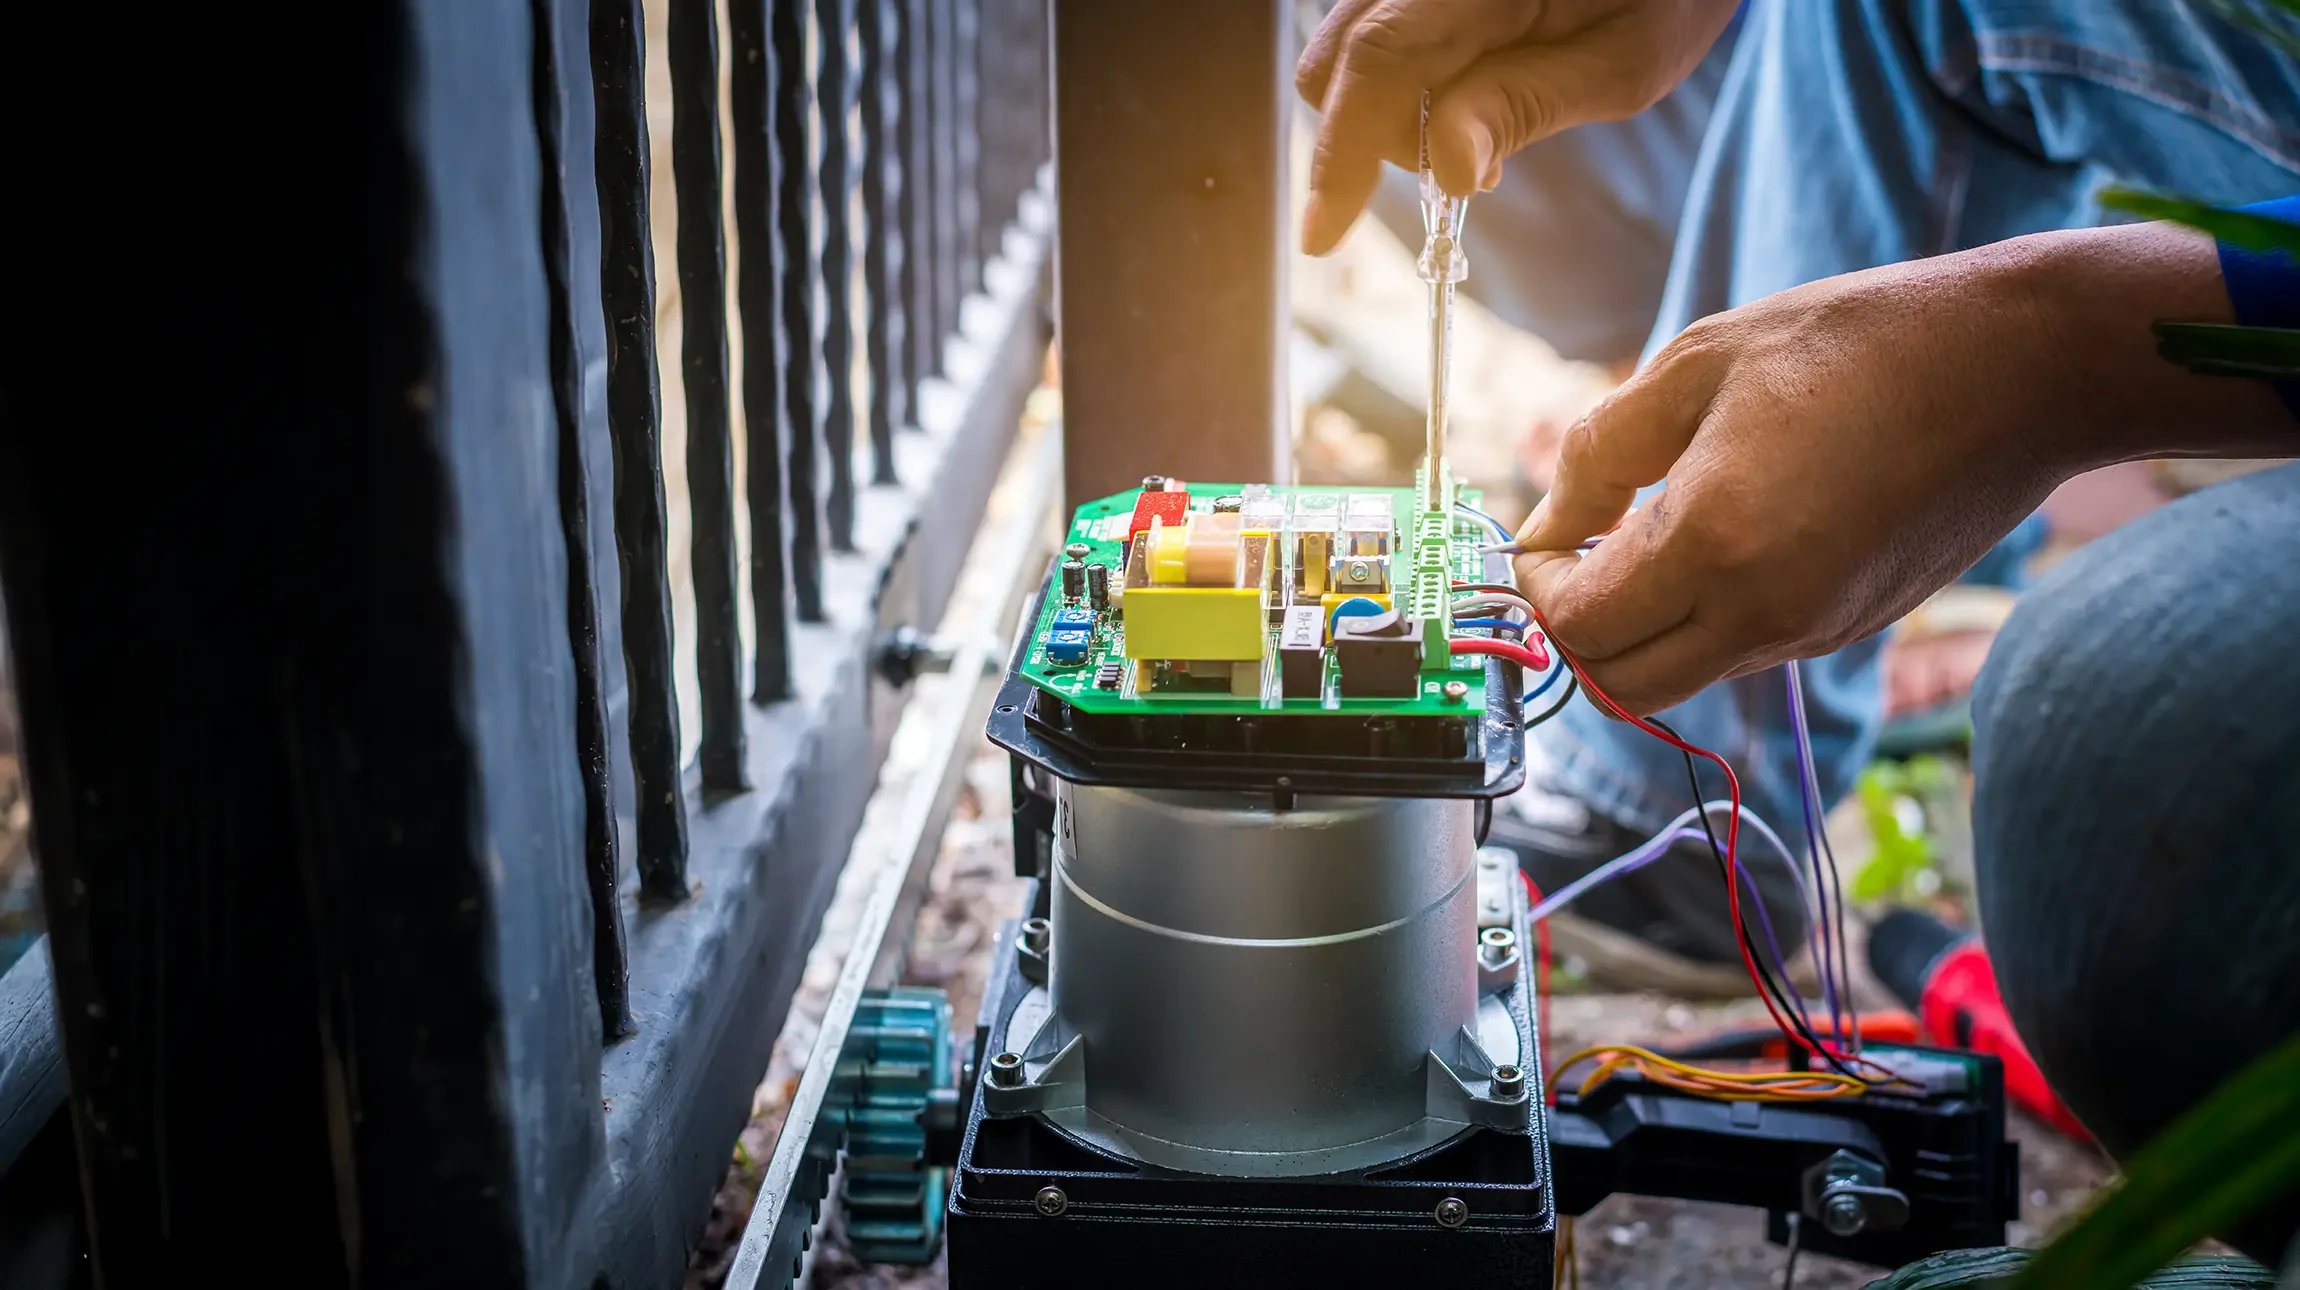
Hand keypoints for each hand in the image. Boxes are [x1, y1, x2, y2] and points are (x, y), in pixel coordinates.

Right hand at [1296, 0, 1737, 254]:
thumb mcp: (1620, 61)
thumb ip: (1522, 107)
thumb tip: (1444, 172)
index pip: (1375, 60)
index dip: (1340, 154)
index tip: (1322, 236)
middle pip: (1335, 62)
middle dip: (1375, 139)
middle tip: (1466, 170)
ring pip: (1342, 54)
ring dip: (1387, 116)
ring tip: (1473, 131)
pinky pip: (1370, 38)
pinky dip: (1398, 88)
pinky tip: (1461, 99)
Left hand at [1510, 224, 2282, 714]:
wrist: (2019, 368)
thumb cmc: (1856, 343)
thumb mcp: (1698, 364)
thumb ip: (1599, 453)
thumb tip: (1544, 527)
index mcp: (1715, 545)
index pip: (1578, 629)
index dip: (1538, 587)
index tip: (1549, 530)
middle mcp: (1764, 614)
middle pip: (1619, 684)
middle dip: (1578, 628)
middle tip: (1583, 549)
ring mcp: (1814, 632)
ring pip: (1679, 676)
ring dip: (1641, 625)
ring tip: (1650, 531)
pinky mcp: (1850, 629)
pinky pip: (1741, 652)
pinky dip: (1703, 617)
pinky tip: (1723, 536)